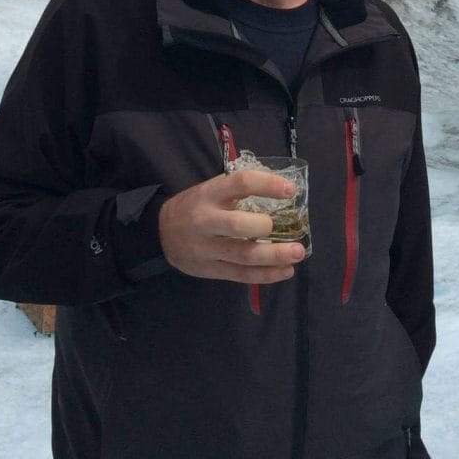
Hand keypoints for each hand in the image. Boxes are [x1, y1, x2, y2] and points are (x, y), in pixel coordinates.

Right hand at [159, 169, 305, 283]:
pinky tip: (285, 271)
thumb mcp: (209, 190)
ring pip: (242, 254)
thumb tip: (279, 189)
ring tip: (297, 253)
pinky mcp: (210, 269)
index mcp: (209, 194)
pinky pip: (240, 275)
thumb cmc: (194, 207)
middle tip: (289, 229)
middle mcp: (206, 220)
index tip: (290, 190)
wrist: (160, 234)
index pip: (239, 183)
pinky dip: (265, 275)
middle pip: (238, 225)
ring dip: (274, 256)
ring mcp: (206, 248)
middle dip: (265, 227)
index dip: (266, 185)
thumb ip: (238, 191)